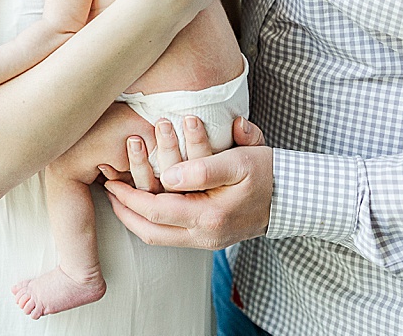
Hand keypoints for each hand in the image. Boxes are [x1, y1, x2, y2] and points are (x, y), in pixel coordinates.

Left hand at [104, 118, 272, 249]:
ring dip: (136, 219)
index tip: (111, 181)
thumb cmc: (266, 174)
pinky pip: (172, 236)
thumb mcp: (239, 161)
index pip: (155, 211)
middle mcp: (205, 236)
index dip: (129, 198)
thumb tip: (167, 176)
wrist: (293, 198)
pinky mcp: (210, 239)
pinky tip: (145, 204)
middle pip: (150, 233)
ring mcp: (208, 241)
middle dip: (125, 213)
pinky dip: (153, 221)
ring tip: (120, 198)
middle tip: (109, 192)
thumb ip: (203, 168)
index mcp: (209, 217)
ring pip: (159, 238)